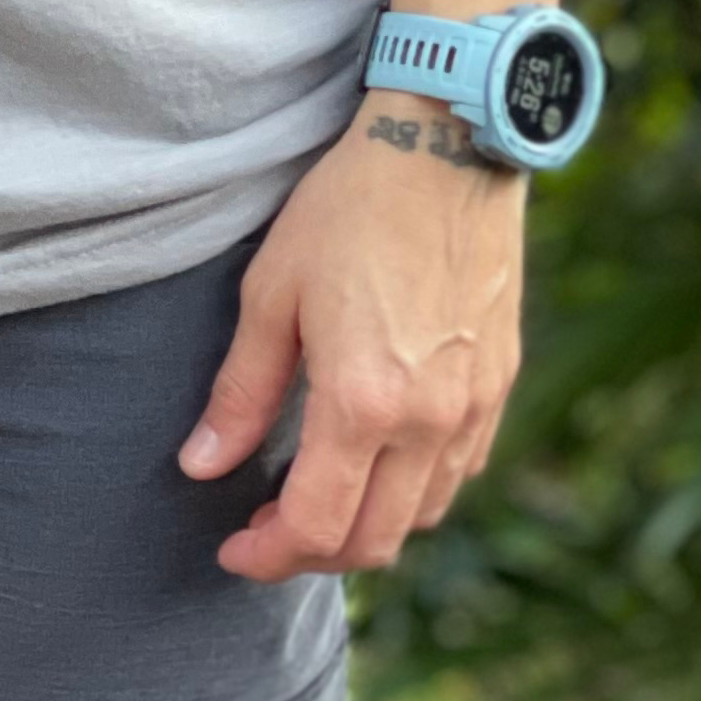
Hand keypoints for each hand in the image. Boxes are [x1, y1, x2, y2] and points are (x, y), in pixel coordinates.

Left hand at [177, 89, 525, 580]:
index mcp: (363, 402)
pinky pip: (459, 472)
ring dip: (367, 526)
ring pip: (424, 516)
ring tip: (317, 495)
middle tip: (265, 529)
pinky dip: (415, 491)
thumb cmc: (349, 207)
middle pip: (374, 542)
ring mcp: (474, 407)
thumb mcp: (271, 292)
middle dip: (312, 554)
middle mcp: (428, 422)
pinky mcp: (500, 383)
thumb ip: (240, 393)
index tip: (232, 548)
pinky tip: (377, 459)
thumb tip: (200, 466)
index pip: (317, 528)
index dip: (267, 555)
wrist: (446, 145)